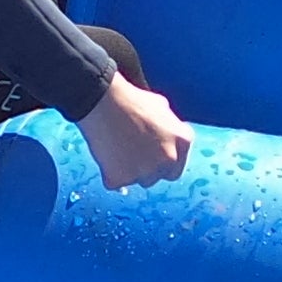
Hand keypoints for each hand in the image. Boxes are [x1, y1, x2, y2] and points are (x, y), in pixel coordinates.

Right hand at [77, 75, 193, 188]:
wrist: (99, 99)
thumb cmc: (127, 98)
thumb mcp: (159, 105)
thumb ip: (169, 125)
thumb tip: (166, 133)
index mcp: (182, 139)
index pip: (178, 162)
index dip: (163, 157)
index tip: (150, 152)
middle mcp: (169, 158)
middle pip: (161, 174)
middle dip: (150, 167)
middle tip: (132, 152)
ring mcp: (146, 170)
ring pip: (140, 180)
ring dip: (131, 170)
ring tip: (116, 149)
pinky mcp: (122, 178)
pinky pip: (116, 182)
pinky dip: (109, 173)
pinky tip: (104, 154)